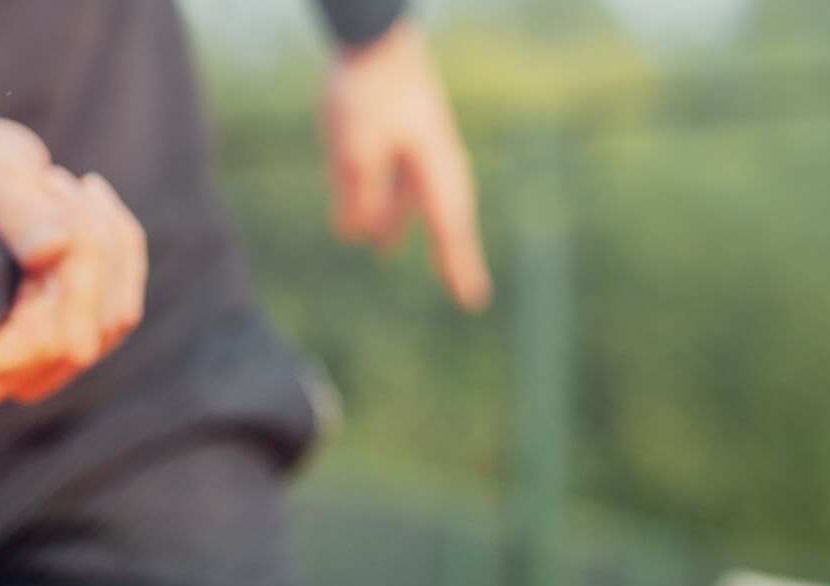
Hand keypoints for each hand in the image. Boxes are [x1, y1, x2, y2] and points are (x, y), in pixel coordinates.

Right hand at [0, 119, 146, 417]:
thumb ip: (11, 205)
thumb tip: (57, 246)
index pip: (4, 364)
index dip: (42, 301)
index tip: (46, 222)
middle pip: (72, 344)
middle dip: (83, 257)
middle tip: (50, 185)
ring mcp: (28, 368)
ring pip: (107, 324)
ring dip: (101, 244)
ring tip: (56, 188)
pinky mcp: (67, 345)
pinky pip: (123, 309)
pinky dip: (120, 246)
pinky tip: (88, 202)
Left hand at [323, 22, 490, 310]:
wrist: (373, 41)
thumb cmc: (370, 93)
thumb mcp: (356, 153)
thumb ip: (361, 196)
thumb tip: (358, 236)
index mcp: (434, 169)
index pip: (451, 231)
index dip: (460, 266)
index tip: (474, 301)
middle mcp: (430, 162)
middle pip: (438, 217)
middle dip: (444, 250)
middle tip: (466, 289)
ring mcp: (413, 144)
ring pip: (403, 193)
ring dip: (394, 220)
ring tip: (383, 247)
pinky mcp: (391, 131)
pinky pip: (385, 172)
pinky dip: (377, 192)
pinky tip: (357, 206)